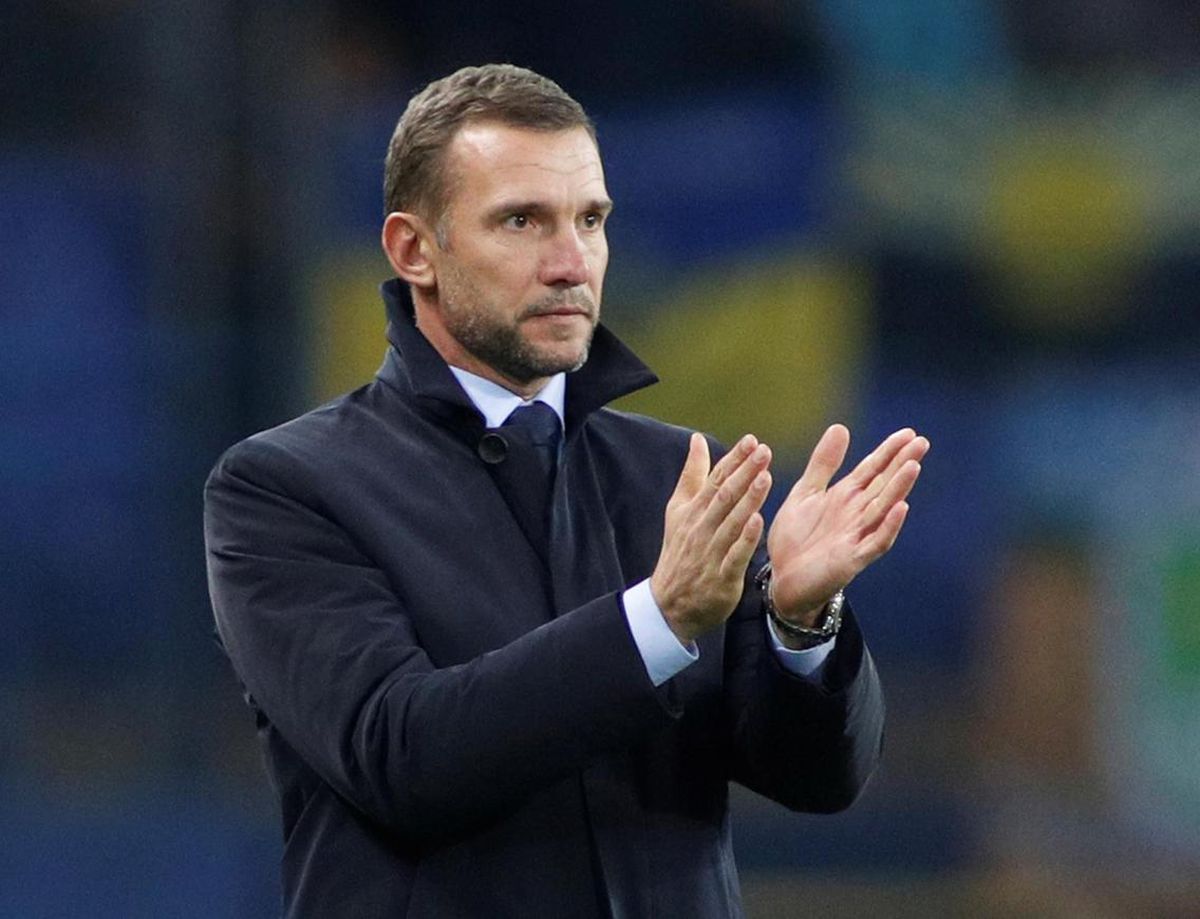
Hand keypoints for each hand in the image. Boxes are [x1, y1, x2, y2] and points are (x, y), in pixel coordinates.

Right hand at [650, 433, 772, 643]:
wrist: (669, 604)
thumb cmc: (680, 551)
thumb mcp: (679, 510)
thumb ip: (692, 475)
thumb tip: (697, 439)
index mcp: (693, 511)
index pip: (715, 479)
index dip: (733, 460)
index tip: (751, 441)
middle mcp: (701, 528)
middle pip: (723, 496)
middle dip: (744, 473)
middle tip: (764, 452)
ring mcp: (710, 553)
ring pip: (730, 522)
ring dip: (747, 499)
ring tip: (765, 477)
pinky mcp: (721, 577)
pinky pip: (734, 555)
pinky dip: (745, 539)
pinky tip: (758, 521)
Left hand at [766, 425, 928, 624]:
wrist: (782, 580)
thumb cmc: (796, 538)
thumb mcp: (805, 493)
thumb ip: (823, 464)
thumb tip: (841, 427)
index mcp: (845, 496)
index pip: (872, 469)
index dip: (889, 451)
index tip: (908, 432)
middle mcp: (856, 514)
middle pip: (883, 484)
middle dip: (901, 464)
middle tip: (921, 442)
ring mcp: (857, 536)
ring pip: (883, 508)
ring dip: (899, 489)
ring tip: (913, 466)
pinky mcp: (852, 559)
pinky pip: (876, 542)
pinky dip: (888, 526)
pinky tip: (900, 508)